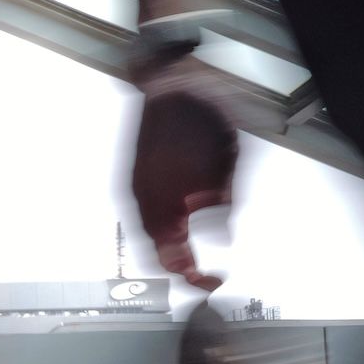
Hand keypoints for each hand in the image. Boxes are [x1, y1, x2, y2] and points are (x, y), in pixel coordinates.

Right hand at [131, 65, 237, 289]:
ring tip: (192, 248)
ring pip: (148, 237)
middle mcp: (143, 202)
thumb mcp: (229, 160)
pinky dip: (161, 228)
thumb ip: (224, 204)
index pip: (175, 258)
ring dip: (169, 247)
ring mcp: (134, 191)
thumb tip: (222, 236)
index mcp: (164, 202)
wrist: (168, 82)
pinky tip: (177, 220)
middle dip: (180, 265)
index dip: (194, 276)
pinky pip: (144, 217)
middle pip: (156, 254)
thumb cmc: (197, 113)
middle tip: (202, 270)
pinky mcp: (134, 180)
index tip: (211, 281)